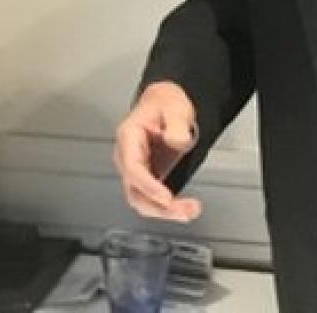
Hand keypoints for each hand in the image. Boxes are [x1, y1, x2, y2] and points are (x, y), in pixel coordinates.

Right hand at [113, 80, 203, 221]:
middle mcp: (127, 157)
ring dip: (164, 212)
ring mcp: (135, 170)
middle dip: (159, 207)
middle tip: (185, 210)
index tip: (166, 198)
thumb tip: (177, 141)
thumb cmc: (165, 104)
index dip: (148, 186)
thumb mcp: (175, 107)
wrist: (165, 103)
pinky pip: (151, 200)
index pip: (133, 168)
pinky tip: (184, 209)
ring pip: (142, 200)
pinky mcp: (146, 178)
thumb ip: (177, 124)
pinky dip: (167, 209)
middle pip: (135, 191)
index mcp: (129, 137)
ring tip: (189, 211)